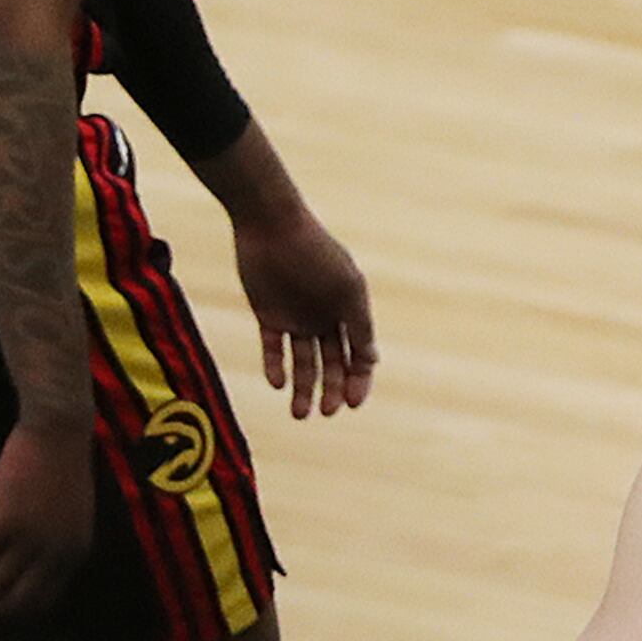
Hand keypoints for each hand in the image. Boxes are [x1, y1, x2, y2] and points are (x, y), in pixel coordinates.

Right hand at [0, 424, 98, 617]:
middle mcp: (57, 553)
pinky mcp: (6, 523)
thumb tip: (25, 567)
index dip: (14, 607)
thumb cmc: (62, 466)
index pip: (44, 599)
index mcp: (76, 551)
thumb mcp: (68, 514)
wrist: (59, 430)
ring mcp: (32, 541)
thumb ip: (54, 543)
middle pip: (16, 600)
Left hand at [232, 204, 377, 417]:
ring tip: (299, 415)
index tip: (352, 403)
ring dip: (303, 389)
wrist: (271, 226)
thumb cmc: (316, 253)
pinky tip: (278, 382)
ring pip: (303, 363)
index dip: (359, 380)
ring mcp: (297, 317)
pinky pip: (273, 349)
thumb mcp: (346, 289)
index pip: (359, 353)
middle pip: (332, 363)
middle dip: (332, 390)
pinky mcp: (269, 315)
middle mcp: (326, 316)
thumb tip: (372, 361)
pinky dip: (276, 367)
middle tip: (327, 413)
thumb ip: (359, 324)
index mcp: (350, 308)